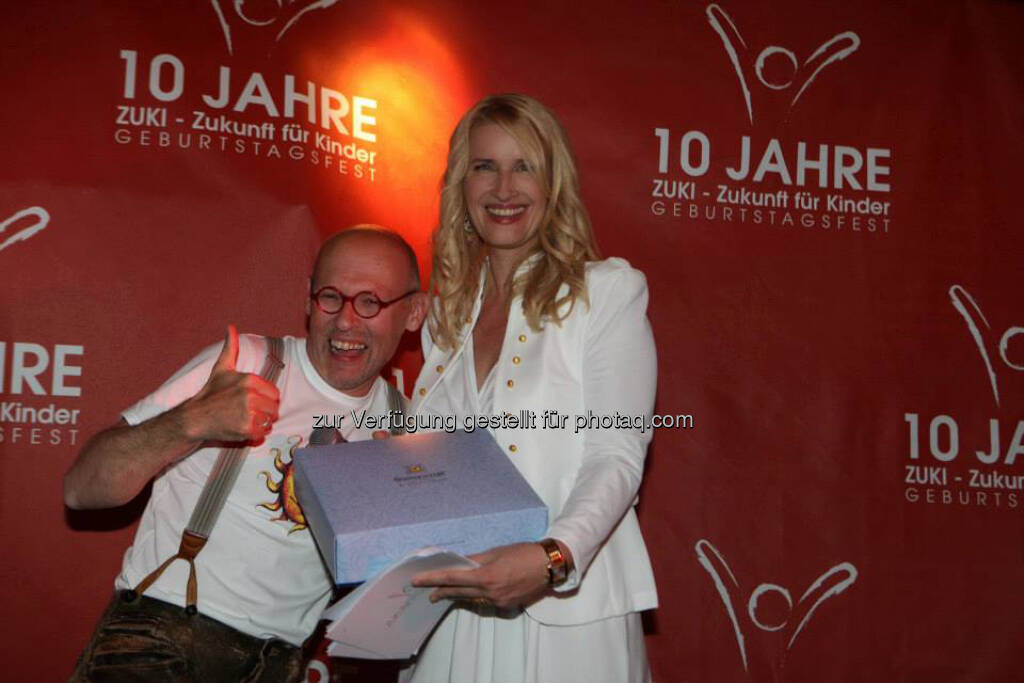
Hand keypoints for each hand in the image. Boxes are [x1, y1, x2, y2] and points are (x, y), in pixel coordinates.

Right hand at [182, 325, 279, 442]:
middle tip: (248, 412)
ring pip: (269, 421)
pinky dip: (255, 434)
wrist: (194, 418)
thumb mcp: (221, 368)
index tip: (253, 401)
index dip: (266, 399)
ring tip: (244, 420)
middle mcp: (250, 396)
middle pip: (274, 408)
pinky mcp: (245, 429)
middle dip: (264, 412)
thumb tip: (231, 326)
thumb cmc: (210, 393)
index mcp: (249, 380)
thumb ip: (231, 347)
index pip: (275, 394)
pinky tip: (242, 429)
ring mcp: (248, 413)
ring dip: (261, 424)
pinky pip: (262, 433)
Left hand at [411, 542, 550, 609]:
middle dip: (442, 591)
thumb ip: (476, 559)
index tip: (417, 581)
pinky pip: (486, 601)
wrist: (549, 565)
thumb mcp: (497, 552)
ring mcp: (499, 601)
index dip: (433, 579)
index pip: (453, 578)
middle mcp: (490, 592)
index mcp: (486, 576)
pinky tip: (476, 591)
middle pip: (459, 592)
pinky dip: (478, 595)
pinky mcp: (507, 606)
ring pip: (473, 598)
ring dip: (460, 594)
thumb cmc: (523, 553)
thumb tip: (460, 562)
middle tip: (428, 593)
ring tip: (447, 591)